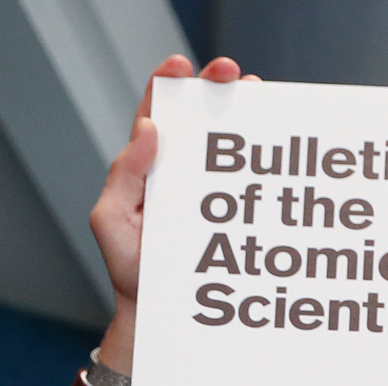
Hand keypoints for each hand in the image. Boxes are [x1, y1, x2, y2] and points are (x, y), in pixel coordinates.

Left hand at [91, 54, 257, 373]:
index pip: (157, 114)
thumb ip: (123, 175)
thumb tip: (148, 130)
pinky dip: (264, 164)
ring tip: (258, 101)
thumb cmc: (131, 270)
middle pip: (198, 119)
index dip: (168, 84)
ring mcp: (210, 193)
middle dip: (215, 88)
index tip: (182, 66)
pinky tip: (277, 152)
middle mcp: (180, 172)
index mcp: (147, 167)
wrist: (159, 316)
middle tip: (232, 74)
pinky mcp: (234, 216)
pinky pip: (249, 184)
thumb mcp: (111, 221)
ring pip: (228, 145)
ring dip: (245, 118)